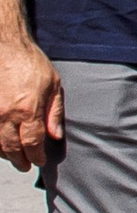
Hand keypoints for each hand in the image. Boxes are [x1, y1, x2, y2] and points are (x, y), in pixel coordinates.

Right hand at [0, 33, 61, 172]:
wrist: (6, 46)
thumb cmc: (30, 63)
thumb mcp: (53, 85)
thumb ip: (54, 113)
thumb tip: (56, 136)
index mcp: (28, 110)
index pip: (32, 144)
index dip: (36, 156)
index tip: (40, 161)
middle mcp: (7, 114)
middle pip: (12, 148)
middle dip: (20, 161)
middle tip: (26, 166)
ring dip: (5, 154)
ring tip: (14, 157)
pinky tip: (1, 144)